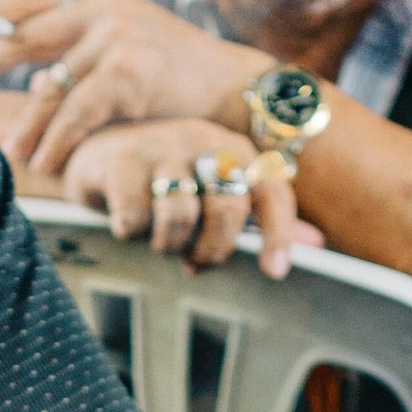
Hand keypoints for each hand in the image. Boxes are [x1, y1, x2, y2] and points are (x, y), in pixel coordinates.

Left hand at [0, 0, 271, 181]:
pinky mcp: (124, 74)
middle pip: (33, 35)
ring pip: (52, 86)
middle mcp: (105, 12)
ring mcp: (114, 40)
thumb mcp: (134, 43)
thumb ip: (89, 48)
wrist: (235, 89)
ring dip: (29, 122)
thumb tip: (40, 72)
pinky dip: (57, 141)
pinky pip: (75, 114)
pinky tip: (45, 161)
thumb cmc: (184, 76)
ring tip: (12, 149)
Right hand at [59, 118, 319, 280]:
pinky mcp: (121, 161)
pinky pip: (135, 217)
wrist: (94, 150)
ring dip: (168, 244)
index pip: (271, 192)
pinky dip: (131, 232)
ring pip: (180, 216)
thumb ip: (259, 216)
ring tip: (157, 241)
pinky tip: (123, 224)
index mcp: (235, 150)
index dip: (278, 234)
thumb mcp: (213, 194)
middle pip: (227, 210)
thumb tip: (317, 243)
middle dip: (213, 248)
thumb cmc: (164, 179)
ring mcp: (161, 146)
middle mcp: (204, 140)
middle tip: (195, 261)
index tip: (273, 271)